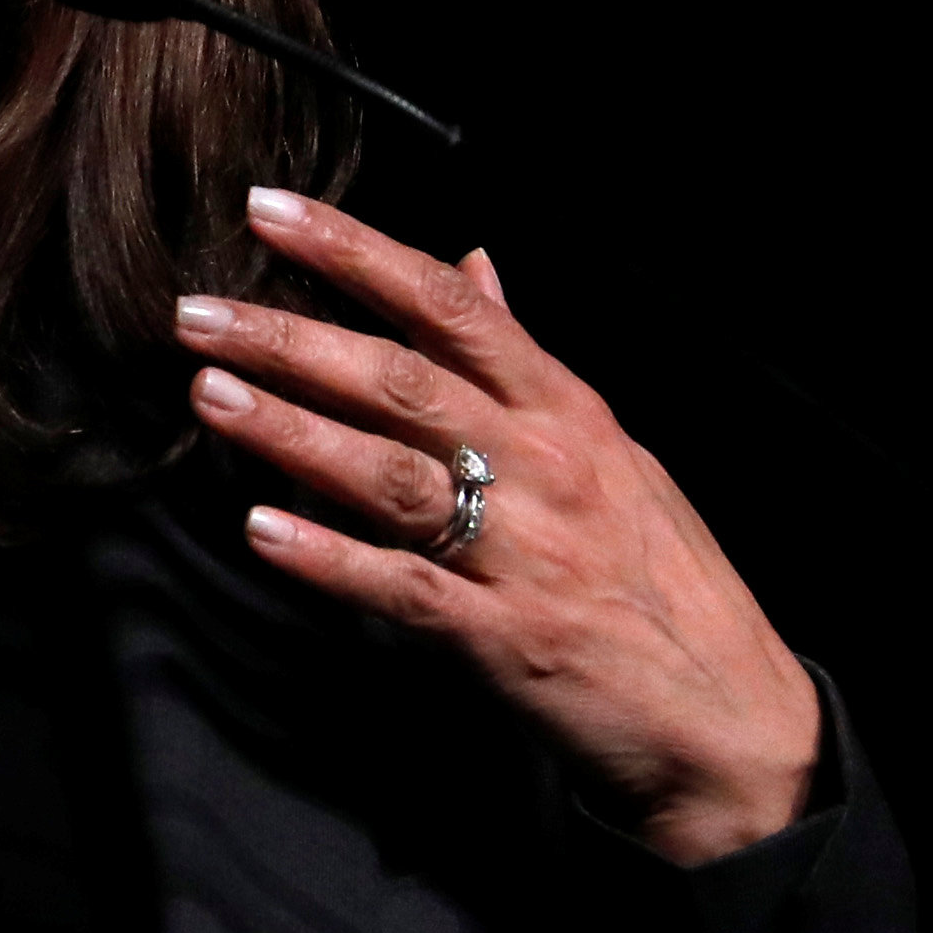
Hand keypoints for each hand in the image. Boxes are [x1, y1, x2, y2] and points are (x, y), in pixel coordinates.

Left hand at [179, 188, 819, 864]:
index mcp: (564, 408)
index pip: (446, 304)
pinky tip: (262, 531)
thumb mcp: (612, 446)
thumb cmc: (665, 578)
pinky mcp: (505, 639)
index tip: (269, 210)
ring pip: (389, 473)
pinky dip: (330, 558)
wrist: (736, 723)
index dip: (353, 251)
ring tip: (209, 395)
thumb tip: (470, 263)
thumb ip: (525, 359)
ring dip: (291, 431)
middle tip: (197, 312)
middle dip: (289, 339)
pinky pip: (402, 587)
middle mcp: (541, 464)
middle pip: (399, 380)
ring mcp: (523, 551)